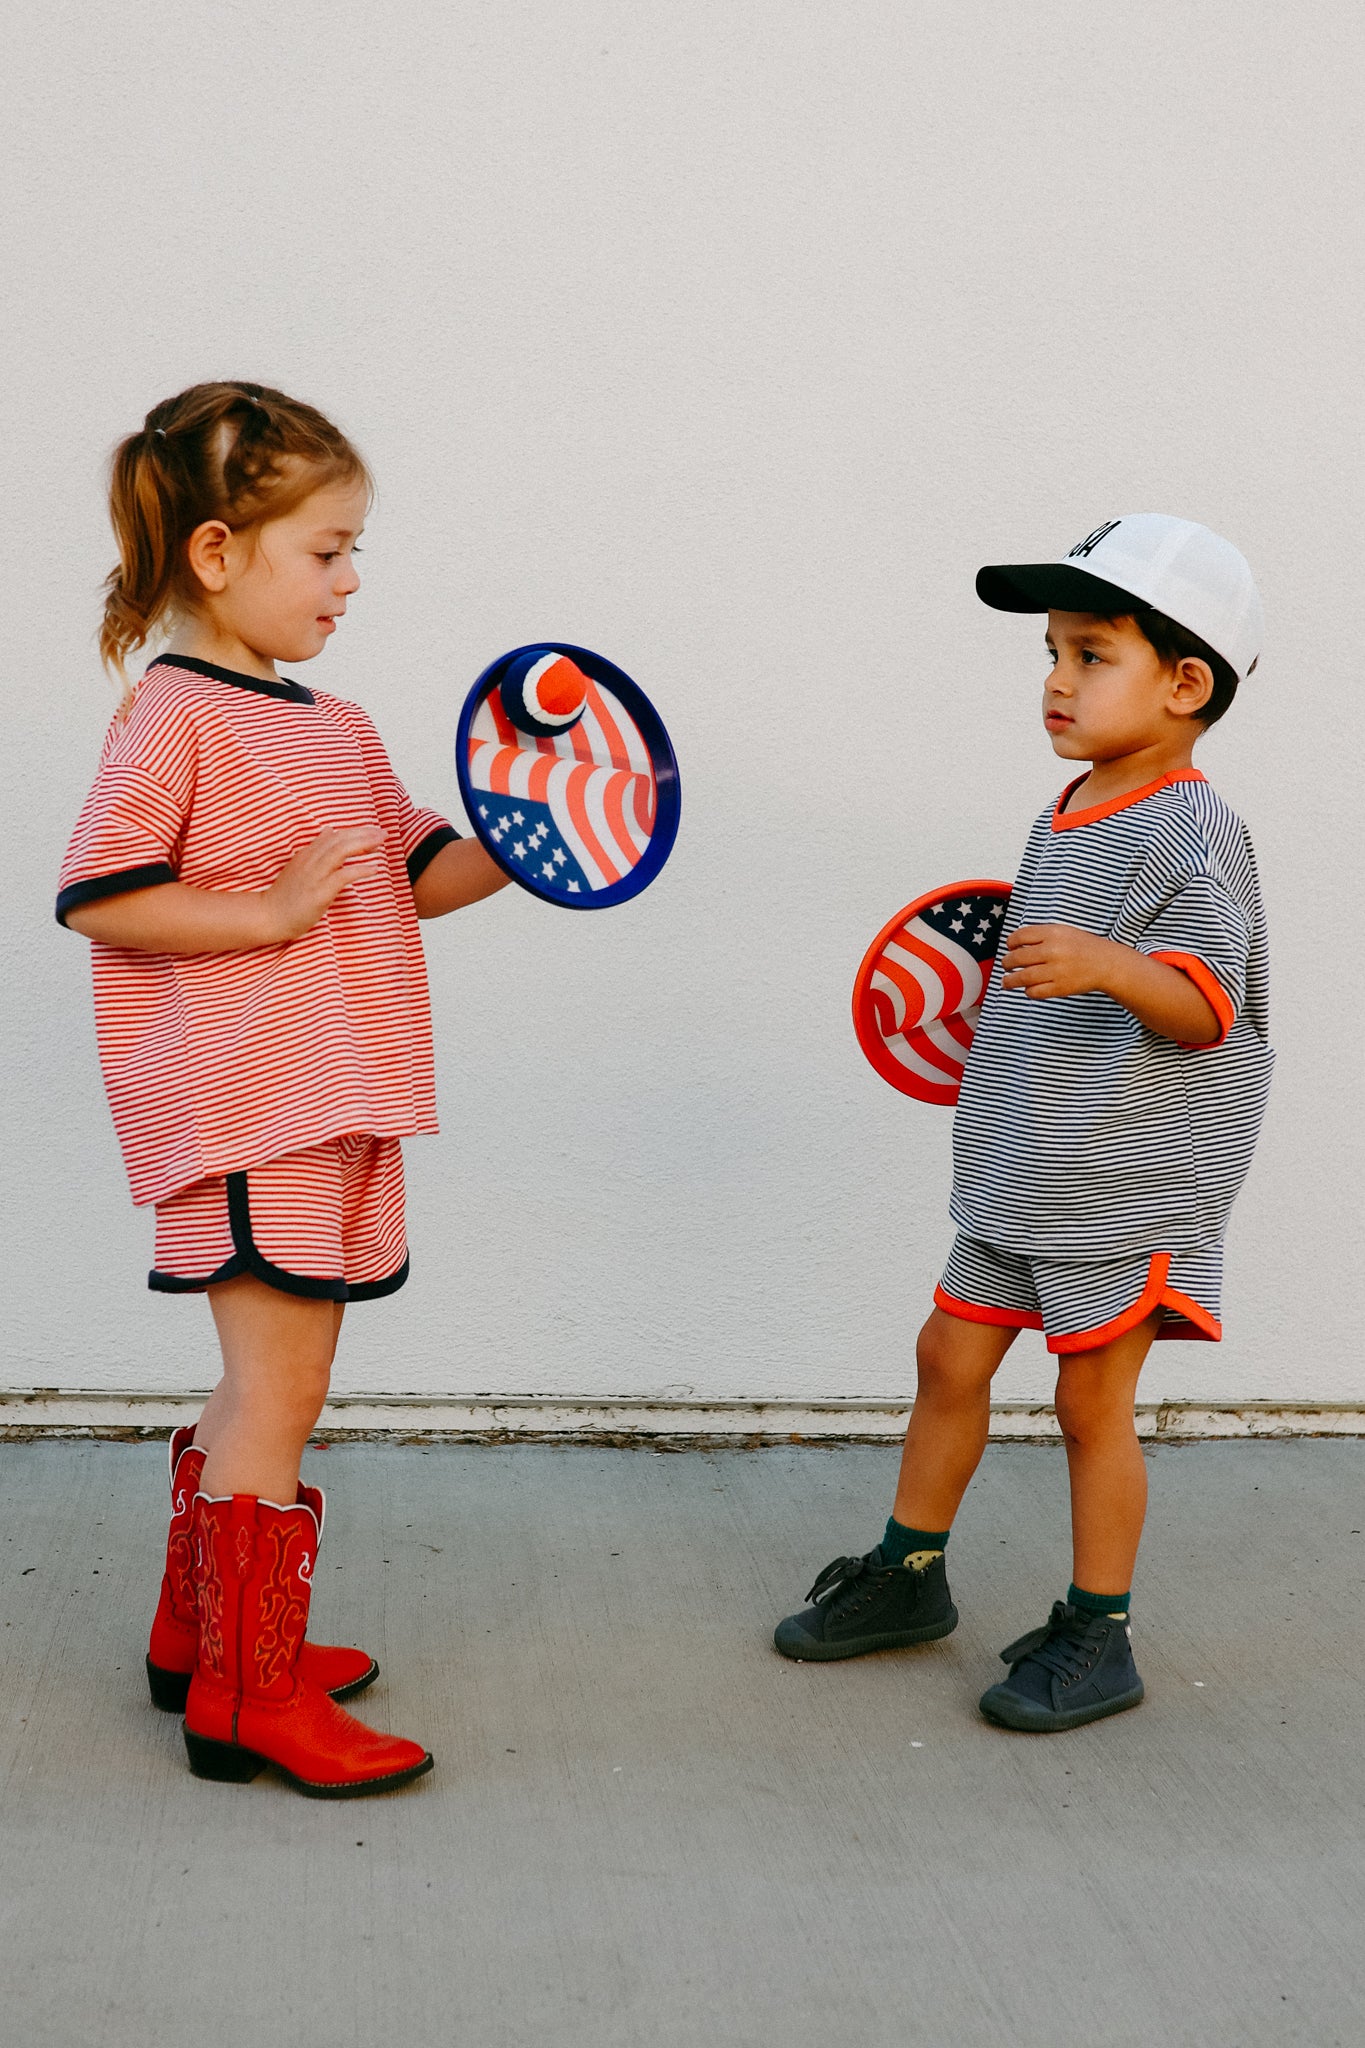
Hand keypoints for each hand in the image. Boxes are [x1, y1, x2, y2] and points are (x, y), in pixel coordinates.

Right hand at [260, 827, 387, 940]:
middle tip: (383, 833)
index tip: (373, 832)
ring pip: (340, 852)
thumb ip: (315, 850)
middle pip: (339, 840)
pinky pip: (342, 876)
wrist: (269, 916)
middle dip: (363, 834)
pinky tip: (373, 869)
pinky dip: (359, 870)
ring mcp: (314, 875)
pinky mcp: (319, 892)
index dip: (355, 832)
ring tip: (380, 844)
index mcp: (307, 854)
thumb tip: (329, 831)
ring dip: (363, 845)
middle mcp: (310, 861)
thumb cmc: (286, 896)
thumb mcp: (299, 866)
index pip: (334, 836)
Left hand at [1000, 923, 1123, 999]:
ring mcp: (1056, 970)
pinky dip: (1027, 991)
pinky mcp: (1060, 988)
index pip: (1020, 936)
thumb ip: (1040, 936)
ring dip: (1010, 980)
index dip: (1010, 943)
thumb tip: (1014, 945)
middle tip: (1006, 965)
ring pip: (1022, 977)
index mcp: (1053, 933)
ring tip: (1007, 981)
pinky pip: (1034, 992)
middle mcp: (1053, 951)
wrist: (1107, 964)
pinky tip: (1028, 989)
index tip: (1010, 947)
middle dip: (1007, 963)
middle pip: (1017, 958)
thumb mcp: (1063, 932)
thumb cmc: (1083, 947)